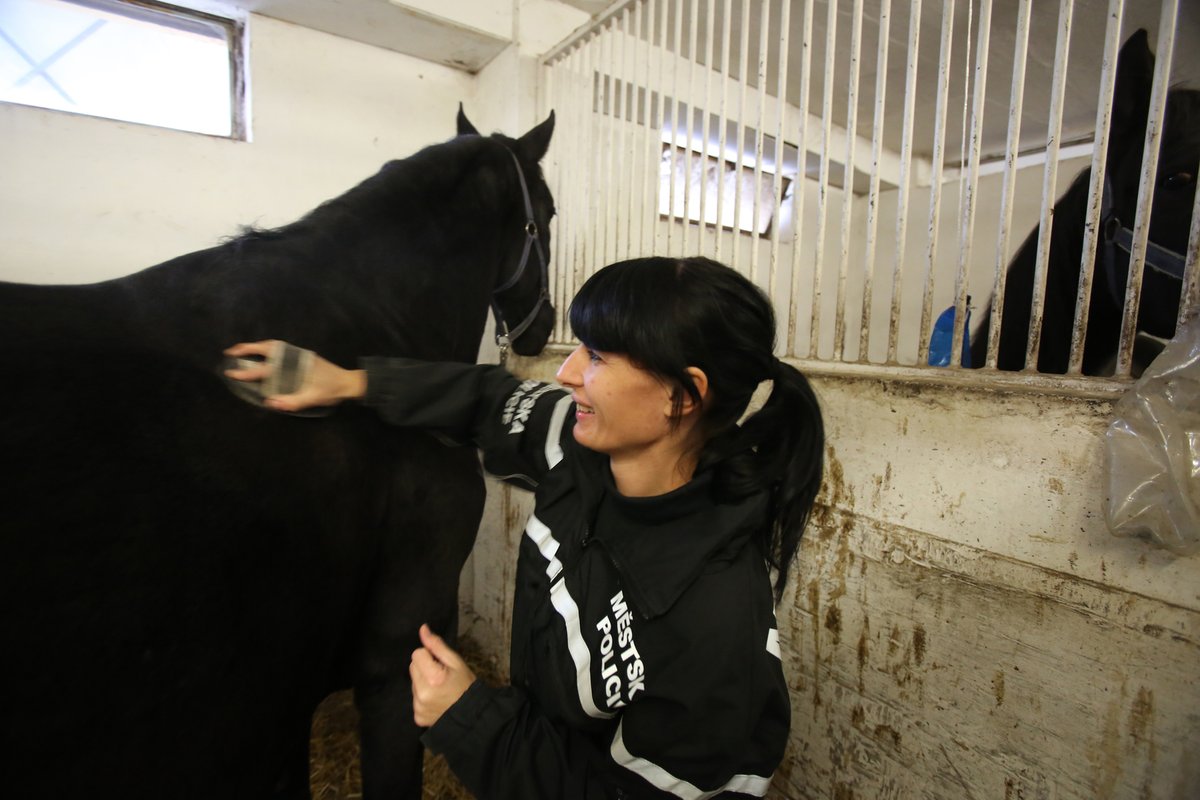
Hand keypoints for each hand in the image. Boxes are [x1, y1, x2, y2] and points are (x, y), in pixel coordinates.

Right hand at [223, 340, 366, 411]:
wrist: (348, 381)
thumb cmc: (331, 390)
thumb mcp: (313, 398)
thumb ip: (293, 401)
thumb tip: (271, 402)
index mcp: (294, 366)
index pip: (266, 369)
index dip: (248, 372)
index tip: (232, 373)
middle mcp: (294, 356)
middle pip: (267, 348)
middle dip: (247, 348)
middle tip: (229, 351)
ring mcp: (298, 354)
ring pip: (273, 345)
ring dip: (256, 346)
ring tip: (241, 349)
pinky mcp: (301, 355)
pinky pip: (280, 347)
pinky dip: (266, 347)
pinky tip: (261, 352)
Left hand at [410, 624, 475, 727]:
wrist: (472, 714)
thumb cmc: (466, 685)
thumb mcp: (456, 661)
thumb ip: (436, 645)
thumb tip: (422, 629)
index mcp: (433, 677)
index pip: (417, 654)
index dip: (429, 656)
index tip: (440, 664)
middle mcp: (422, 693)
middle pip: (413, 667)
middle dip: (424, 668)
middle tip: (441, 676)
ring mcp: (419, 707)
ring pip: (413, 682)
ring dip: (423, 682)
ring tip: (440, 689)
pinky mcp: (417, 716)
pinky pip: (415, 698)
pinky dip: (423, 697)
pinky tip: (436, 699)